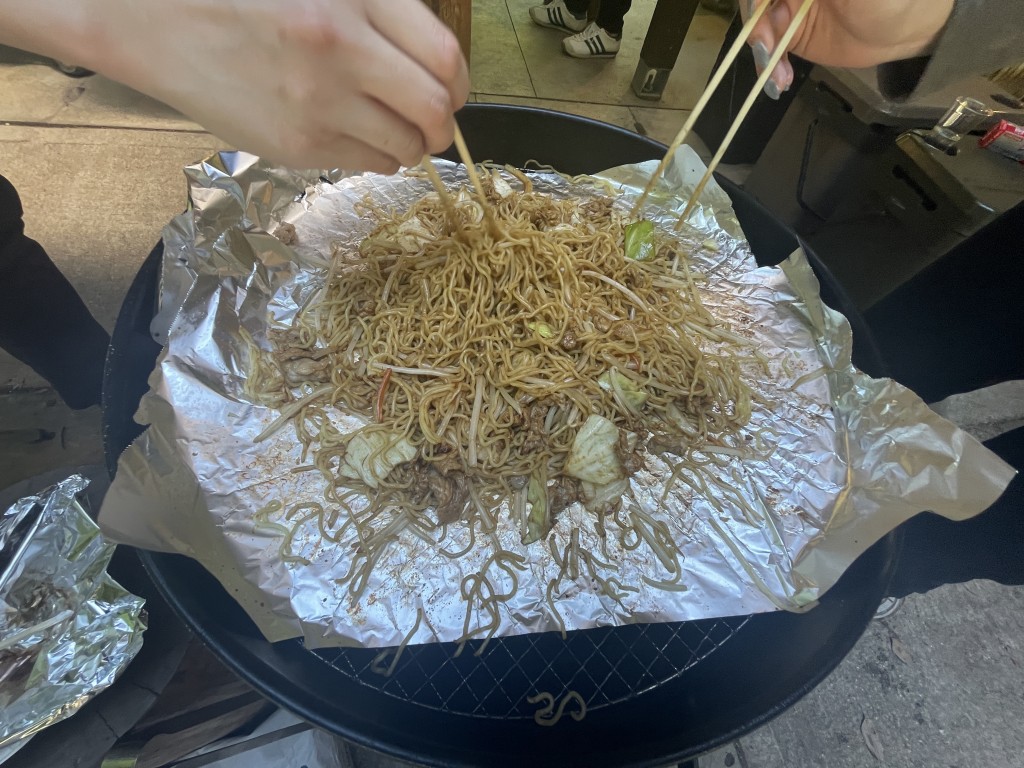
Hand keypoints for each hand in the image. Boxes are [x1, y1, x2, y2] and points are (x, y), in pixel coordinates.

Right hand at [42, 0, 469, 171]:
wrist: (152, 19)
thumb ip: (381, 12)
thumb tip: (437, 61)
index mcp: (353, 0)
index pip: (444, 58)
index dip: (461, 82)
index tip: (455, 90)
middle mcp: (341, 53)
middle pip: (433, 110)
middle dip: (443, 124)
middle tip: (434, 122)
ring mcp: (318, 105)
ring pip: (404, 148)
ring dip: (409, 144)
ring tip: (389, 128)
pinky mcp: (295, 145)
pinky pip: (365, 165)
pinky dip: (374, 157)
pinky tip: (353, 136)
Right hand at [742, 0, 953, 93]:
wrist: (906, 28)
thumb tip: (775, 2)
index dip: (756, 0)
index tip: (760, 14)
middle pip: (755, 3)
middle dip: (757, 26)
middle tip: (769, 48)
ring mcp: (787, 8)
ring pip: (757, 27)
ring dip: (762, 52)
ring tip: (779, 75)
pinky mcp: (789, 35)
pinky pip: (767, 50)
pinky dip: (768, 67)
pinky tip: (779, 81)